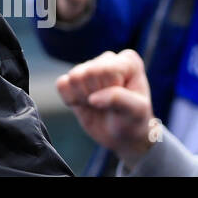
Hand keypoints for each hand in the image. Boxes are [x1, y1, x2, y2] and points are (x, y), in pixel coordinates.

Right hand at [55, 49, 157, 167]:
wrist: (122, 137)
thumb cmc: (133, 121)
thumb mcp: (135, 112)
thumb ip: (119, 100)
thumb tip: (92, 99)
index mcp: (128, 61)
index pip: (106, 70)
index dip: (109, 91)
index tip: (121, 101)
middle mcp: (108, 60)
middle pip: (87, 73)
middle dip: (95, 95)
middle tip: (107, 106)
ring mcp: (89, 68)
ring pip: (73, 78)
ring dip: (83, 98)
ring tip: (97, 105)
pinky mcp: (73, 79)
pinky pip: (61, 84)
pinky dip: (70, 99)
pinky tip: (84, 104)